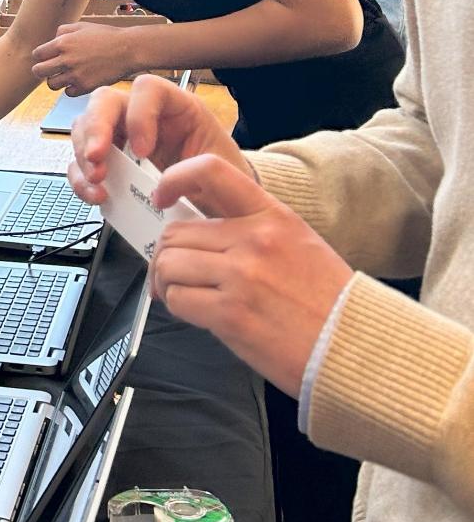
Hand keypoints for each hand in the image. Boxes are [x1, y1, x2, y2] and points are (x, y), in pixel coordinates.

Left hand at [30, 22, 138, 94]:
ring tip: (65, 76)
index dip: (41, 56)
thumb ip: (62, 31)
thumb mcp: (82, 26)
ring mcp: (75, 74)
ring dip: (56, 80)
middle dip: (42, 70)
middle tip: (51, 69)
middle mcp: (66, 59)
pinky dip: (71, 89)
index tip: (48, 58)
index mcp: (62, 43)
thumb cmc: (106, 36)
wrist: (128, 49)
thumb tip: (51, 40)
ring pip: (51, 84)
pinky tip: (78, 81)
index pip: (37, 54)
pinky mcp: (85, 86)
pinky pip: (68, 93)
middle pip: (38, 71)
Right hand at [67, 75, 251, 204]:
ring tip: (97, 183)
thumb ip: (192, 170)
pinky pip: (81, 163)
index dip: (139, 114)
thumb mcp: (219, 167)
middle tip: (96, 158)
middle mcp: (142, 115)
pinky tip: (96, 195)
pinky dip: (81, 180)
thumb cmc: (222, 179)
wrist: (221, 202)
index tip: (143, 151)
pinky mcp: (108, 163)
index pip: (147, 88)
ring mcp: (121, 137)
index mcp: (175, 106)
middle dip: (95, 130)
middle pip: (104, 102)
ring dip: (83, 156)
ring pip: (84, 129)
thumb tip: (160, 184)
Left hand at [149, 154, 353, 397]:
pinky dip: (176, 306)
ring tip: (181, 293)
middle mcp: (255, 240)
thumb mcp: (299, 244)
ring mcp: (241, 276)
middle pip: (176, 232)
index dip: (176, 178)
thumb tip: (199, 233)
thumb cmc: (330, 304)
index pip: (211, 172)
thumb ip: (250, 232)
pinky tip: (194, 312)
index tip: (163, 195)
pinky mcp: (231, 314)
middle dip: (166, 254)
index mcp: (273, 217)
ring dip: (166, 282)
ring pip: (168, 264)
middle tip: (171, 271)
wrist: (357, 349)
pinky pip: (177, 299)